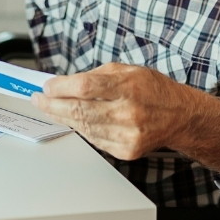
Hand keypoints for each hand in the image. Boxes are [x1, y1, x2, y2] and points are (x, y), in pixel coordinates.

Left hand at [32, 62, 219, 187]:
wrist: (180, 116)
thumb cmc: (153, 89)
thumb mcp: (128, 70)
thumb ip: (97, 75)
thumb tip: (64, 83)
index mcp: (129, 86)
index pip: (86, 87)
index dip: (61, 88)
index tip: (46, 86)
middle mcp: (129, 112)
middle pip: (80, 110)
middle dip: (53, 104)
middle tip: (39, 99)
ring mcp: (128, 134)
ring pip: (83, 127)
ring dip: (62, 117)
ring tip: (50, 108)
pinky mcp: (126, 150)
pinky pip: (94, 139)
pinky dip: (80, 129)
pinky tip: (72, 120)